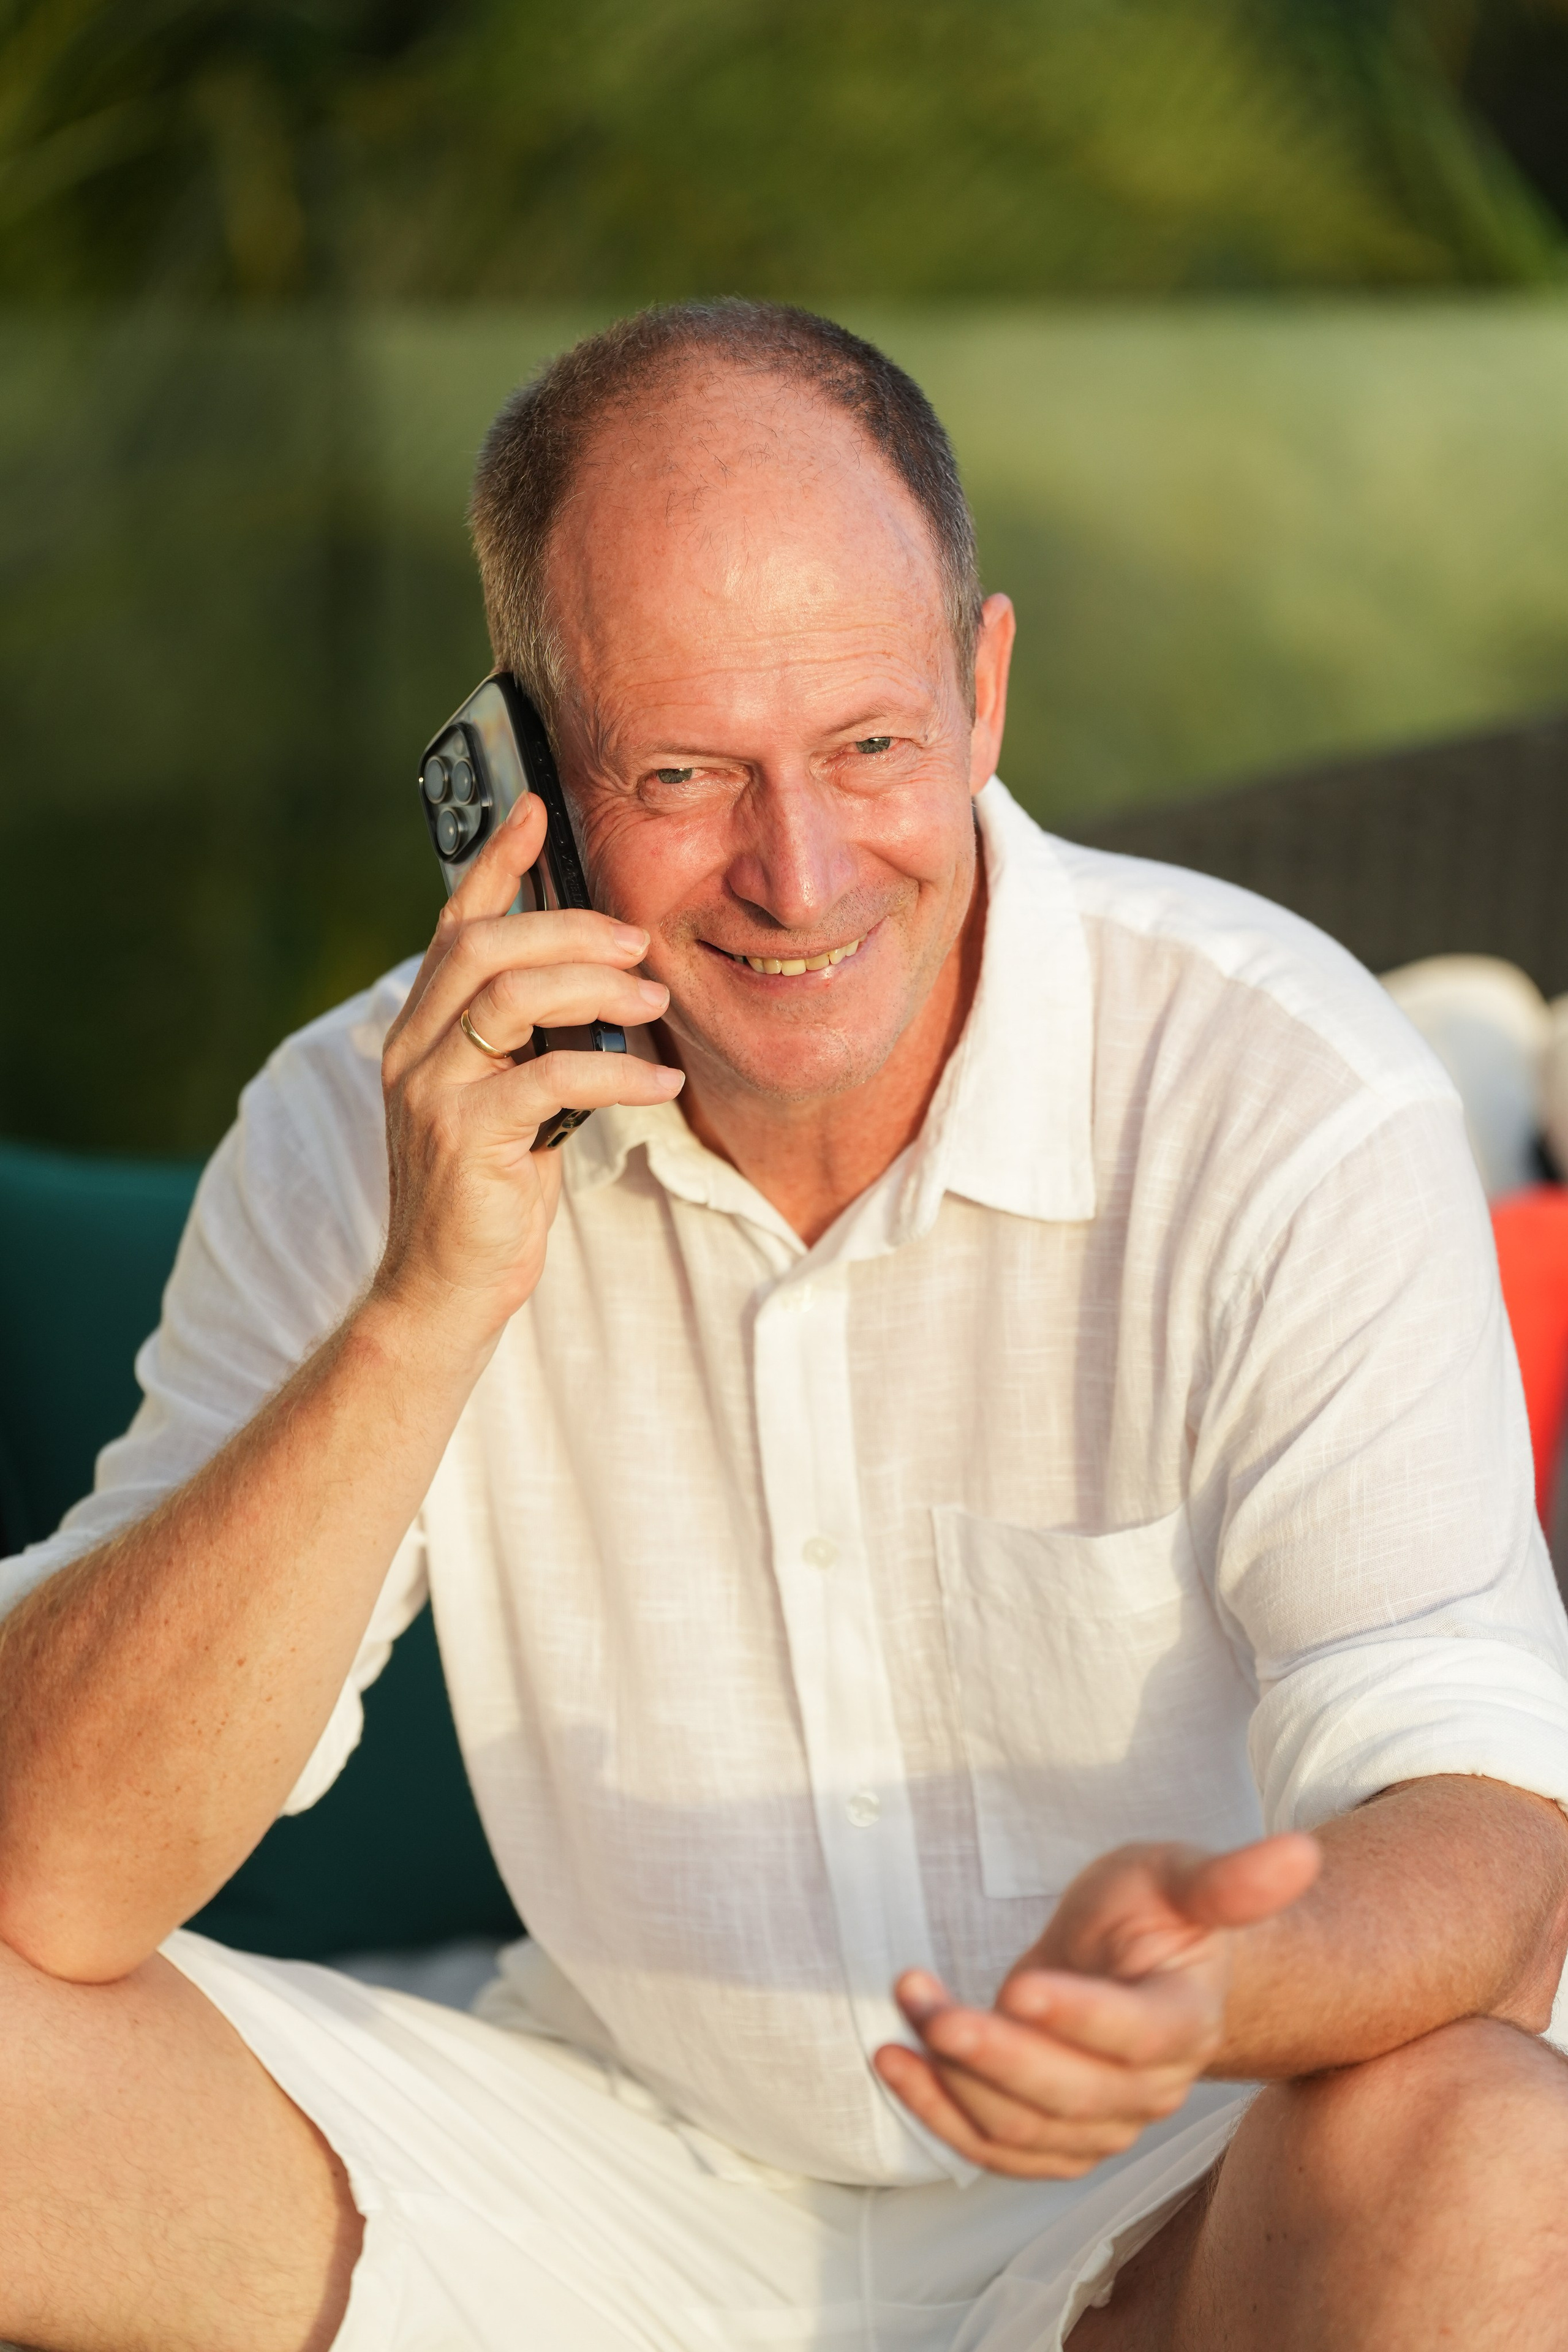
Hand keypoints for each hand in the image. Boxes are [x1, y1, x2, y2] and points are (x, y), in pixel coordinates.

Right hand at [374, 790, 684, 1342]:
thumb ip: (527, 1042)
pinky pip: (550, 1077)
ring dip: (594, 987)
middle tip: (637, 941)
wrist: (442, 1290)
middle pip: (483, 944)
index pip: (452, 924)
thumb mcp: (506, 1101)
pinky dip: (617, 1070)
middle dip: (567, 926)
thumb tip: (597, 982)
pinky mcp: (464, 1138)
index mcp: (420, 1030)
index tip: (536, 810)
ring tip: (655, 1000)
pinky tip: (661, 1079)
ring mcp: (431, 1091)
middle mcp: (413, 1049)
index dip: (493, 861)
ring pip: (509, 995)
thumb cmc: (486, 1193)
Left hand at [874, 1832, 1319, 2177]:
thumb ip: (1229, 1880)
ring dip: (952, 2079)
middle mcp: (1149, 2087)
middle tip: (932, 2008)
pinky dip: (941, 2116)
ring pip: (1024, 2130)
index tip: (1019, 1984)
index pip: (1137, 2034)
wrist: (1143, 1963)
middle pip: (1070, 2096)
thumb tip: (1302, 1852)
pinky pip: (997, 2151)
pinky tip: (896, 2063)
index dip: (1080, 2017)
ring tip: (908, 2006)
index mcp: (1185, 2018)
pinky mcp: (1056, 2139)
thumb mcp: (1179, 1876)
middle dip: (993, 2056)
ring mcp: (1103, 2123)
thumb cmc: (1158, 1910)